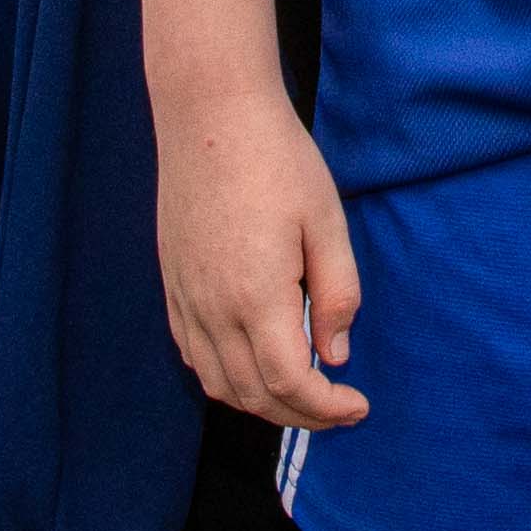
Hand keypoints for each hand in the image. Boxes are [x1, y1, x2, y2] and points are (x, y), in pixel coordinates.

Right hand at [152, 96, 365, 429]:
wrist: (209, 114)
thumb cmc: (277, 160)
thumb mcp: (326, 221)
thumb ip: (336, 294)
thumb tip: (335, 355)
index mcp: (256, 296)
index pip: (291, 384)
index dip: (327, 410)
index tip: (358, 406)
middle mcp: (213, 308)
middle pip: (253, 396)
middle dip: (301, 416)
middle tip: (339, 406)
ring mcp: (186, 298)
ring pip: (218, 383)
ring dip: (262, 404)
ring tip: (302, 393)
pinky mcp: (172, 283)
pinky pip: (193, 354)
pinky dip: (225, 377)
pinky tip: (253, 363)